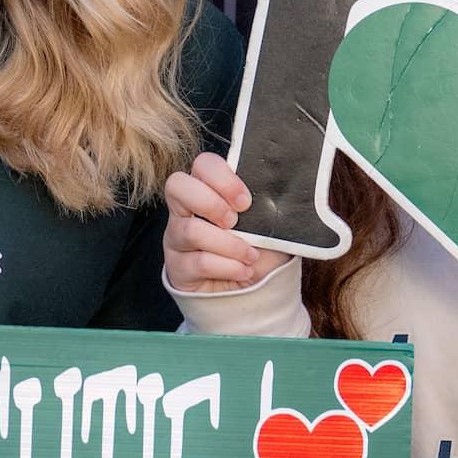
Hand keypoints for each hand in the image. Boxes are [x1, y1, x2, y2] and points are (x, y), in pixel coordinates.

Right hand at [163, 151, 261, 291]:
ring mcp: (176, 238)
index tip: (245, 201)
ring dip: (229, 244)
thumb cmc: (259, 251)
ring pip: (190, 230)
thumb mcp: (268, 225)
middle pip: (176, 185)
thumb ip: (268, 206)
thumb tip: (280, 194)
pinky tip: (243, 271)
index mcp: (208, 190)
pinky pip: (199, 262)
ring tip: (250, 255)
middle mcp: (185, 210)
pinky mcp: (177, 268)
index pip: (202, 164)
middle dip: (212, 203)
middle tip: (236, 222)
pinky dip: (228, 267)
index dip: (222, 177)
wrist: (253, 292)